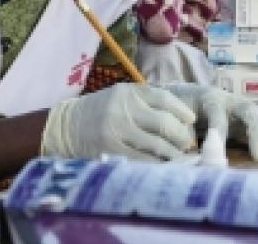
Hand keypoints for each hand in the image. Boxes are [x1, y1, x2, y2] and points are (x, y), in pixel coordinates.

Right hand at [41, 83, 195, 160]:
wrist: (65, 126)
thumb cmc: (99, 111)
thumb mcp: (120, 97)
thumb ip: (146, 101)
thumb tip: (181, 117)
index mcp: (128, 92)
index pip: (165, 99)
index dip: (182, 111)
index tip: (192, 121)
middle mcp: (123, 109)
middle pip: (164, 123)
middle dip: (181, 136)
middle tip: (187, 143)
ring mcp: (116, 131)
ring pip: (156, 145)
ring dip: (173, 154)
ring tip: (179, 157)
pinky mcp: (110, 151)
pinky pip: (142, 160)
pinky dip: (157, 165)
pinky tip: (162, 166)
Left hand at [161, 84, 257, 161]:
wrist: (182, 95)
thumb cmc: (179, 110)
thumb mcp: (175, 118)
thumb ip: (182, 132)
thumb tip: (189, 150)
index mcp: (207, 98)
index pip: (217, 113)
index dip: (219, 131)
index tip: (219, 153)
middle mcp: (228, 99)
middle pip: (249, 109)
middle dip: (257, 132)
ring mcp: (240, 105)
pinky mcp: (247, 115)